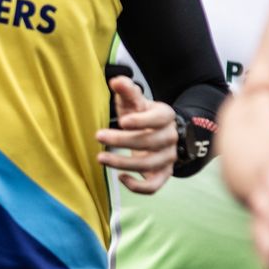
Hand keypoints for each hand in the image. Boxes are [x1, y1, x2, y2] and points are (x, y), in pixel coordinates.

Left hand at [98, 73, 178, 194]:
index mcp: (166, 116)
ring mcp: (168, 158)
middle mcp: (170, 138)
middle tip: (98, 136)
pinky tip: (120, 178)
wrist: (161, 134)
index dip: (142, 121)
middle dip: (122, 141)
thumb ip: (127, 91)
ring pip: (149, 164)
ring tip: (101, 158)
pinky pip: (154, 186)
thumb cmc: (143, 115)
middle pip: (150, 141)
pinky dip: (138, 187)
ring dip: (124, 163)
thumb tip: (116, 81)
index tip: (122, 122)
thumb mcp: (135, 102)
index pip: (158, 119)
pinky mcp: (163, 174)